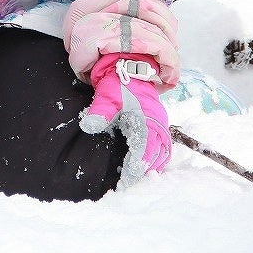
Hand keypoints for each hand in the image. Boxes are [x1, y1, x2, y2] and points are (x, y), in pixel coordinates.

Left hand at [80, 54, 170, 188]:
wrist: (128, 68)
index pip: (146, 147)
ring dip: (153, 166)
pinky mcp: (158, 124)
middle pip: (159, 153)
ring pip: (163, 151)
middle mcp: (158, 122)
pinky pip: (162, 146)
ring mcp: (160, 123)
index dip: (138, 165)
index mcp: (147, 117)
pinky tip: (144, 168)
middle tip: (130, 184)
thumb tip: (89, 126)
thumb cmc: (118, 84)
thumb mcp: (106, 95)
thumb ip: (99, 112)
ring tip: (137, 180)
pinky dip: (156, 158)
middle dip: (147, 171)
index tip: (127, 178)